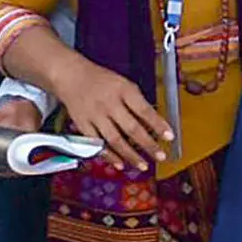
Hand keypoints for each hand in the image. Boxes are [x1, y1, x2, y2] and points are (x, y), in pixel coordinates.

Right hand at [41, 53, 175, 172]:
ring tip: (144, 166)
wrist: (70, 75)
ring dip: (131, 155)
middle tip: (161, 156)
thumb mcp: (123, 84)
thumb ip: (136, 102)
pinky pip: (98, 144)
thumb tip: (152, 124)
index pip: (144, 110)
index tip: (170, 136)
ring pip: (115, 140)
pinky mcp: (83, 125)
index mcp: (123, 90)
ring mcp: (95, 116)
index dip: (158, 124)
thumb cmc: (100, 80)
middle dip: (148, 145)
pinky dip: (109, 156)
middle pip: (131, 128)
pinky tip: (120, 164)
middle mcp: (109, 103)